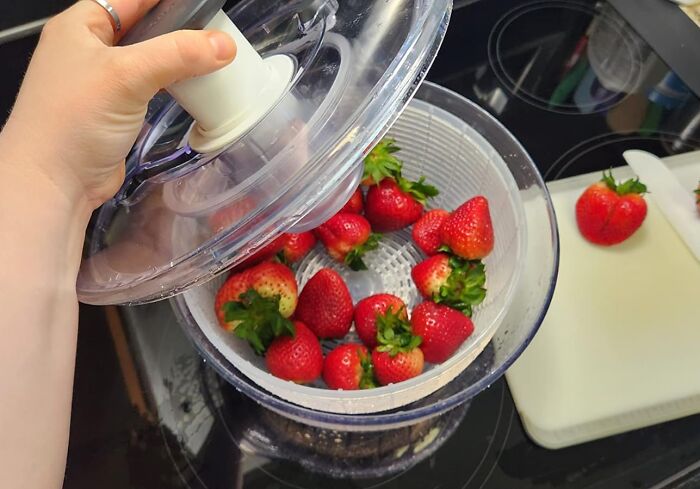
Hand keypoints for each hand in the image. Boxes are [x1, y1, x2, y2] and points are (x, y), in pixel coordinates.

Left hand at [0, 0, 235, 211]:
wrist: (54, 182)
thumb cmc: (74, 119)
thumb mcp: (127, 75)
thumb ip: (178, 54)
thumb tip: (224, 45)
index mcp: (80, 26)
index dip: (165, 1)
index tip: (203, 7)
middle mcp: (88, 50)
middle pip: (142, 28)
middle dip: (177, 30)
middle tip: (213, 33)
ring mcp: (101, 84)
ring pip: (147, 60)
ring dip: (176, 61)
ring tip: (210, 59)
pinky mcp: (114, 113)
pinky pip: (149, 89)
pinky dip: (170, 87)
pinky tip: (192, 89)